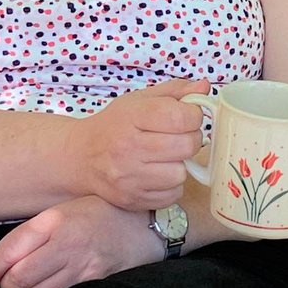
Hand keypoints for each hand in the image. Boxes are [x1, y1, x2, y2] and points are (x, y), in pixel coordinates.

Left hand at [0, 195, 162, 287]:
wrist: (144, 222)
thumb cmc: (101, 212)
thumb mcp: (66, 208)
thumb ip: (38, 229)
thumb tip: (7, 255)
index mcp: (54, 219)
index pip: (11, 248)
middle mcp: (65, 242)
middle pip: (19, 277)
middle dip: (8, 285)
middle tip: (10, 282)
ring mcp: (81, 265)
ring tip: (33, 285)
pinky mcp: (94, 282)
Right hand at [70, 77, 209, 210]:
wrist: (82, 157)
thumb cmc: (114, 125)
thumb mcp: (138, 100)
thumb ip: (174, 92)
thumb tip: (205, 87)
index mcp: (132, 117)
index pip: (180, 117)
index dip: (193, 115)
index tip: (188, 115)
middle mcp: (129, 148)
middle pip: (186, 146)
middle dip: (191, 138)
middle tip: (180, 136)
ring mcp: (130, 177)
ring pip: (181, 173)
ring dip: (179, 163)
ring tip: (166, 156)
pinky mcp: (134, 200)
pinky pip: (172, 194)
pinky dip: (171, 184)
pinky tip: (157, 172)